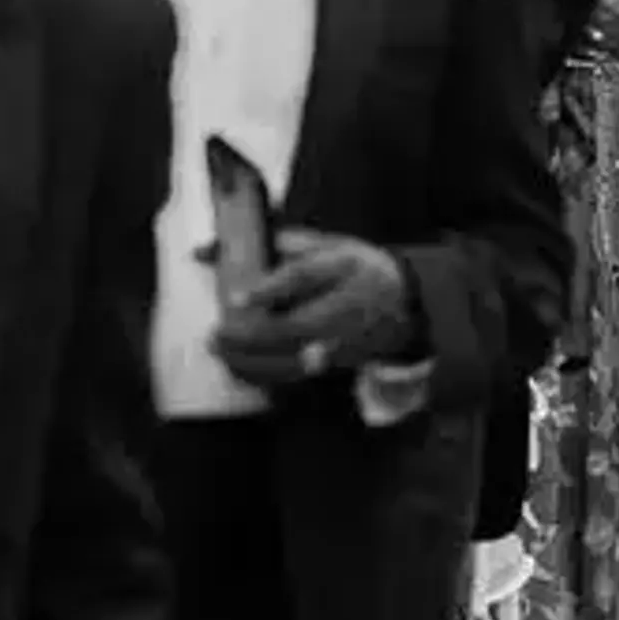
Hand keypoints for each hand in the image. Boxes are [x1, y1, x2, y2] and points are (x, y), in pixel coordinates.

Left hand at [214, 231, 416, 388]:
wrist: (402, 302)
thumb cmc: (356, 268)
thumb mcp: (330, 245)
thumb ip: (284, 245)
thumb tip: (224, 246)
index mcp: (344, 266)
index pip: (304, 276)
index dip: (269, 289)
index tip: (236, 299)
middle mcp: (348, 305)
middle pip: (295, 326)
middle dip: (251, 336)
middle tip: (216, 334)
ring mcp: (346, 339)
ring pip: (294, 358)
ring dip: (252, 360)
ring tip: (220, 351)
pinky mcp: (338, 362)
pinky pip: (297, 374)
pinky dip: (265, 375)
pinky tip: (238, 368)